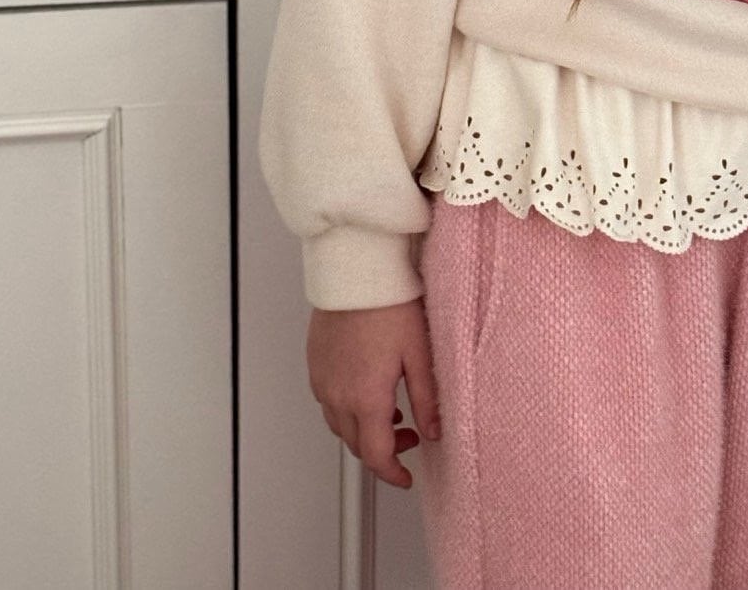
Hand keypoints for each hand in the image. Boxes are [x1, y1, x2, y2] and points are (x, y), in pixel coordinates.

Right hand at [306, 297, 440, 489]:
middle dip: (382, 451)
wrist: (356, 270)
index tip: (405, 478)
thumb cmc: (388, 302)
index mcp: (365, 397)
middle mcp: (337, 393)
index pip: (376, 455)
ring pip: (339, 424)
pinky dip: (347, 408)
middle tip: (409, 437)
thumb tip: (433, 430)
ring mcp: (322, 378)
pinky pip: (327, 400)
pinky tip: (366, 389)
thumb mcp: (419, 352)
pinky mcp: (314, 362)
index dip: (392, 473)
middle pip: (355, 444)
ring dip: (363, 429)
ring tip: (390, 413)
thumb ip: (427, 398)